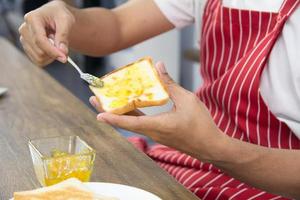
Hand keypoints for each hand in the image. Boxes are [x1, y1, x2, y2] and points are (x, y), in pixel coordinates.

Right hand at [18, 1, 74, 65]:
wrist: (55, 15)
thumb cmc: (60, 16)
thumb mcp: (65, 21)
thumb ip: (63, 36)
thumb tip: (62, 52)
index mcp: (32, 19)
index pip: (40, 40)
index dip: (53, 51)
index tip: (64, 58)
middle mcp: (24, 29)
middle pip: (39, 51)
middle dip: (54, 53)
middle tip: (62, 45)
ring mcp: (24, 39)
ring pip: (38, 58)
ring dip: (51, 56)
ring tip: (55, 43)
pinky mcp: (27, 47)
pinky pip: (38, 61)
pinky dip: (48, 59)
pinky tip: (52, 49)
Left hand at [90, 62, 224, 160]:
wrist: (210, 146)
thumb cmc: (201, 124)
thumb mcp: (187, 100)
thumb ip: (170, 84)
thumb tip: (159, 67)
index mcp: (158, 125)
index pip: (130, 123)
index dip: (113, 118)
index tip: (98, 114)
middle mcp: (153, 131)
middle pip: (125, 122)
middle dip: (109, 111)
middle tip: (96, 99)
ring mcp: (156, 133)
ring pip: (132, 122)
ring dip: (119, 111)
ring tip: (108, 100)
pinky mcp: (160, 133)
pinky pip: (141, 123)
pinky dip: (132, 114)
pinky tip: (131, 104)